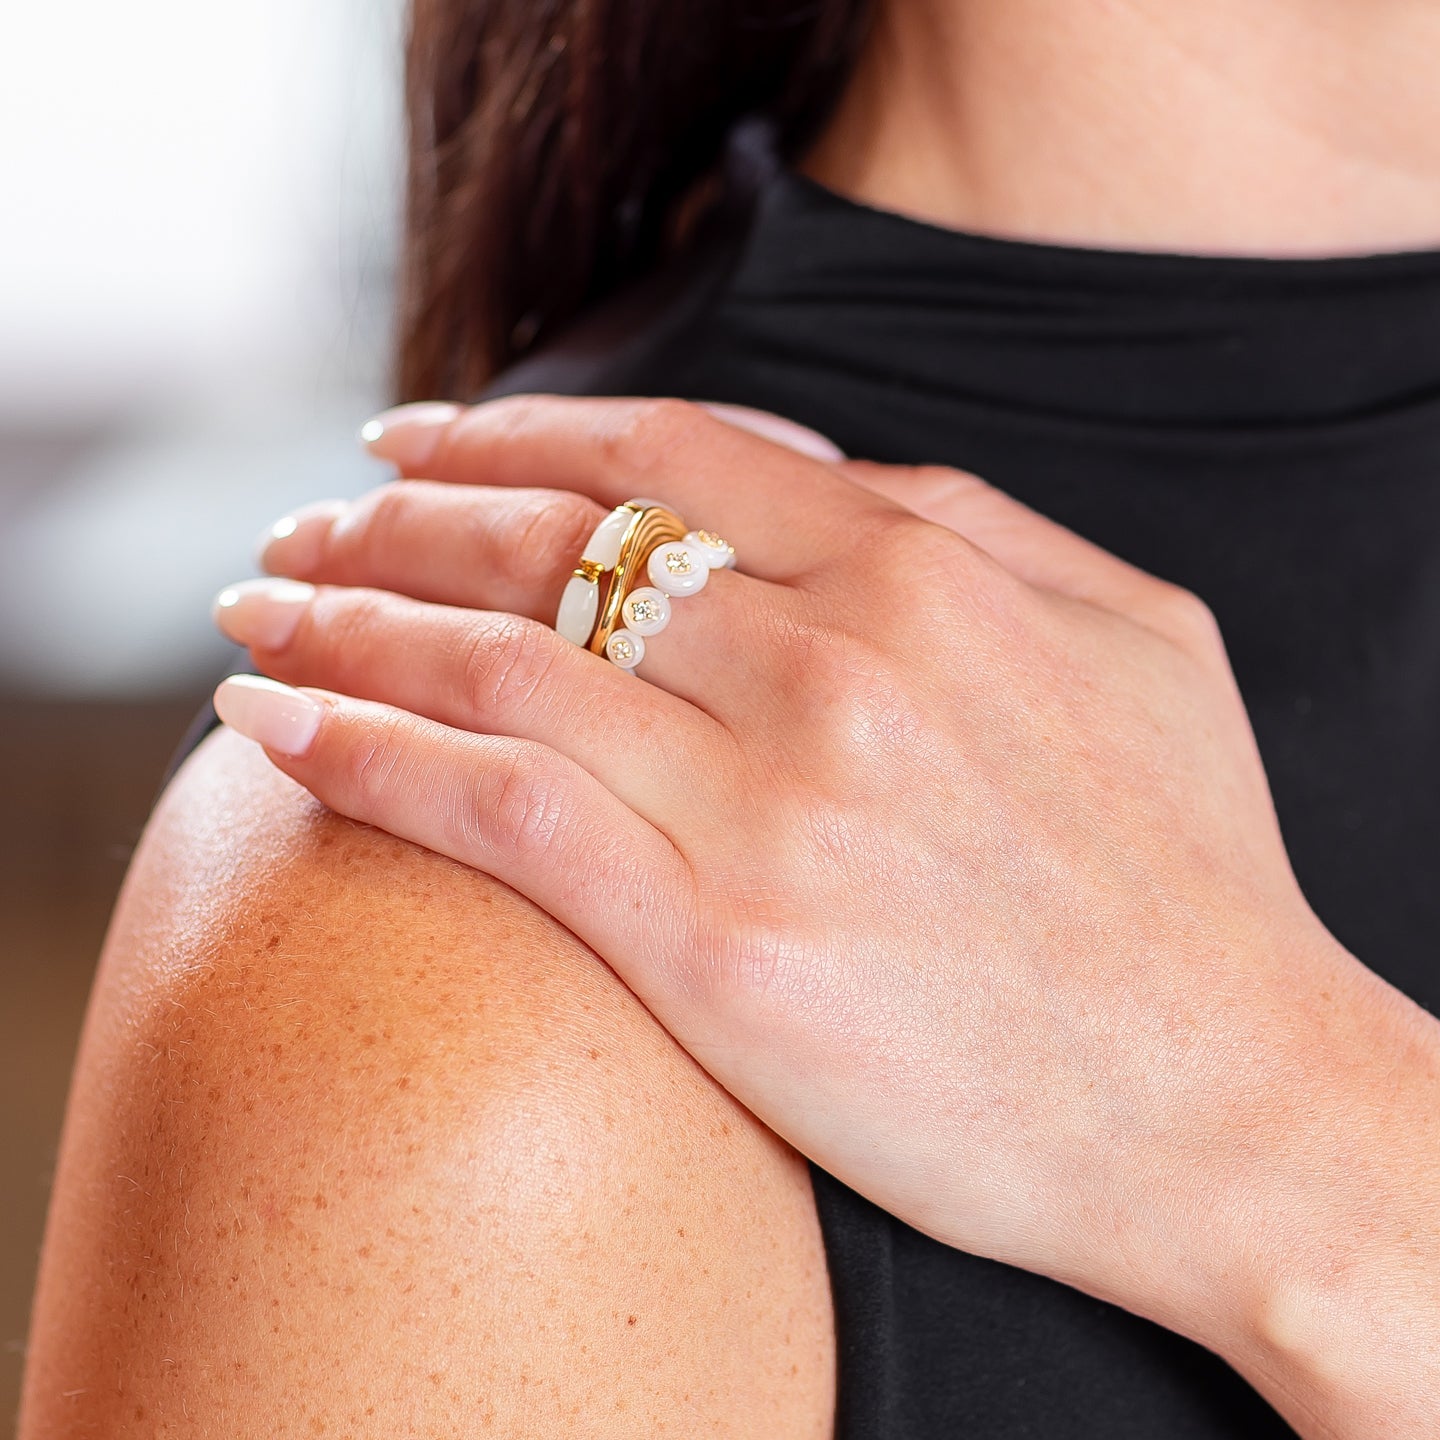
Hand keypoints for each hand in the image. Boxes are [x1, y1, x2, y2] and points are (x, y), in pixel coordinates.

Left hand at [212, 396, 1439, 1431]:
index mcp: (930, 575)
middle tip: (298, 529)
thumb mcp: (1129, 634)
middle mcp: (836, 666)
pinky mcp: (721, 953)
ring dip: (345, 621)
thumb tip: (790, 466)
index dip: (507, 432)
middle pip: (548, 548)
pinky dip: (368, 752)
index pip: (661, 454)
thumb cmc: (1193, 876)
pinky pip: (495, 812)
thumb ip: (960, 524)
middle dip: (391, 522)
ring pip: (494, 666)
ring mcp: (770, 808)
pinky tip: (279, 728)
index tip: (409, 441)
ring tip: (255, 612)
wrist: (1236, 1105)